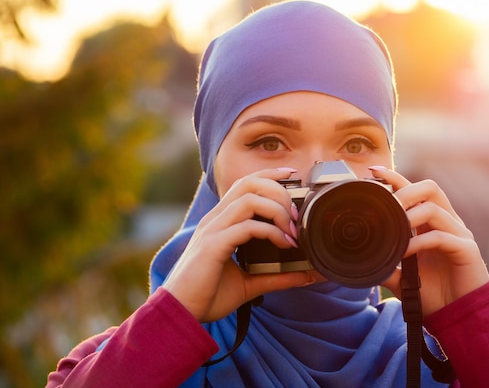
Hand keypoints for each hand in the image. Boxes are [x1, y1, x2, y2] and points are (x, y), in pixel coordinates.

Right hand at [162, 168, 314, 321]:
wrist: (180, 314)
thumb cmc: (208, 296)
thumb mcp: (250, 284)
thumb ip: (278, 276)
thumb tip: (307, 274)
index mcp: (220, 222)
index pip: (244, 184)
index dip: (269, 175)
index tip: (292, 176)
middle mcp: (215, 220)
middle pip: (248, 183)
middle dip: (278, 190)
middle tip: (295, 214)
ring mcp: (212, 230)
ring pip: (249, 199)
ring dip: (277, 209)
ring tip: (292, 231)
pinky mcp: (213, 246)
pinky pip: (247, 227)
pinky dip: (270, 232)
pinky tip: (282, 244)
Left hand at [369, 166, 488, 315]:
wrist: (457, 317)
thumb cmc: (433, 294)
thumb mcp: (401, 277)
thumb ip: (384, 265)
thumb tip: (357, 261)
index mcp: (432, 224)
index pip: (415, 191)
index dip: (396, 178)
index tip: (373, 171)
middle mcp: (448, 223)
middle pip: (430, 188)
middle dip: (406, 191)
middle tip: (387, 205)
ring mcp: (459, 234)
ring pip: (435, 208)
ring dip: (410, 216)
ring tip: (394, 230)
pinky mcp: (467, 250)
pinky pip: (442, 236)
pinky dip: (420, 241)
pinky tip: (406, 252)